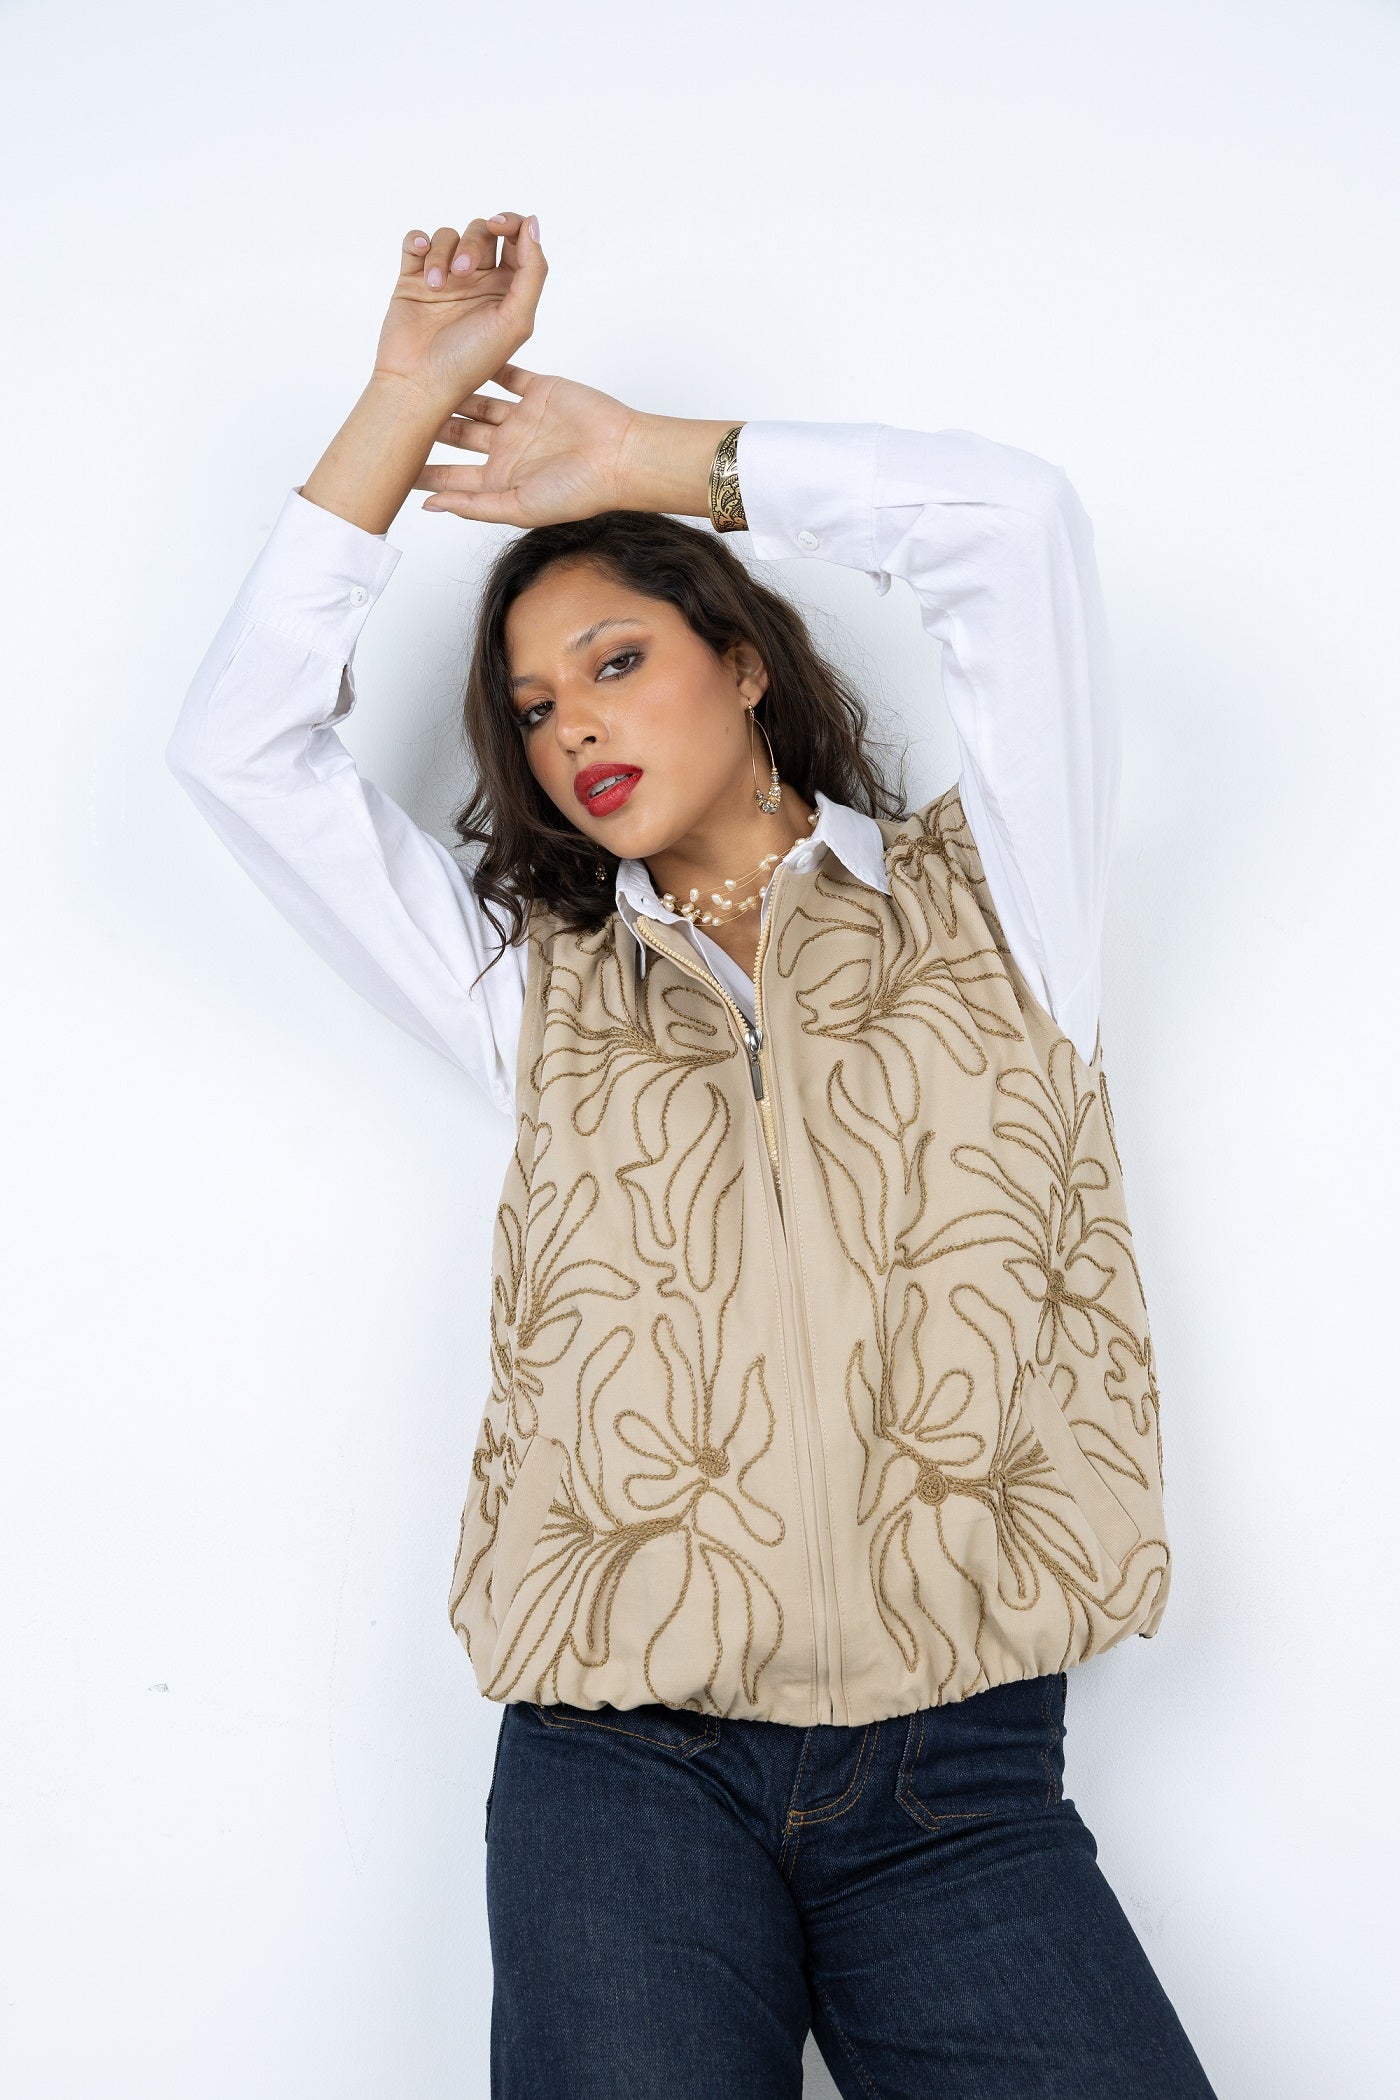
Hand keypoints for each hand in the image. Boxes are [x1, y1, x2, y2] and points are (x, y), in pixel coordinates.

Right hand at [372, 214, 546, 407]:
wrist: (419, 383)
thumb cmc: (470, 362)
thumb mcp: (516, 321)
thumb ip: (533, 271)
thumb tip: (532, 222)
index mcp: (507, 291)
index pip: (517, 240)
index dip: (511, 224)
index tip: (498, 227)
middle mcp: (478, 283)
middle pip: (481, 232)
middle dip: (473, 244)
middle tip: (463, 275)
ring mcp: (445, 280)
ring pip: (448, 236)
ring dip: (442, 254)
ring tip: (436, 286)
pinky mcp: (413, 279)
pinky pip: (416, 242)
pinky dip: (417, 242)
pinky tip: (419, 262)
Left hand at [413, 366, 642, 528]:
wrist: (620, 457)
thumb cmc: (578, 491)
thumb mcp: (518, 507)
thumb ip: (473, 506)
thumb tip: (427, 507)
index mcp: (504, 479)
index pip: (452, 475)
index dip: (423, 470)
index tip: (392, 463)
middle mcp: (510, 448)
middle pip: (460, 435)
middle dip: (430, 425)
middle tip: (397, 409)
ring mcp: (524, 418)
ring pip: (478, 401)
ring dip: (453, 391)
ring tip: (420, 376)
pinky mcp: (539, 391)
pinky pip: (508, 373)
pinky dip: (488, 363)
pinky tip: (462, 351)